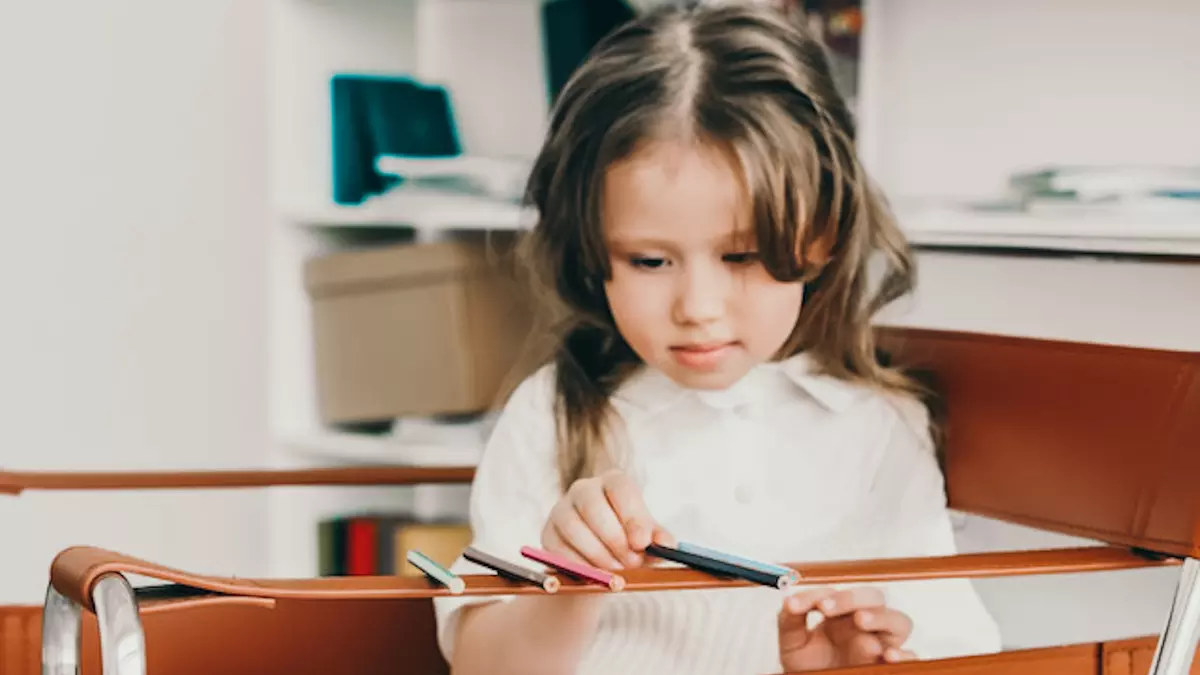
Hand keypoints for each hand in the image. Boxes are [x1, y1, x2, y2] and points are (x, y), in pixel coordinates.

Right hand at [541, 469, 674, 570]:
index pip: (620, 487)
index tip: (642, 543)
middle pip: (593, 506)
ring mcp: (561, 509)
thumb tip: (668, 544)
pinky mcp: (548, 533)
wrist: (599, 566)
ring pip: (574, 527)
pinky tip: (595, 575)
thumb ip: (658, 540)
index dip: (631, 515)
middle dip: (614, 539)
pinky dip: (579, 565)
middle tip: (631, 563)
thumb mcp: (646, 541)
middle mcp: (584, 489)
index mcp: (612, 482)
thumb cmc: (628, 545)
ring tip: (616, 573)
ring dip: (598, 554)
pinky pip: (559, 549)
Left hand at [778, 586, 916, 670]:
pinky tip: (889, 655)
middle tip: (827, 608)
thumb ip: (790, 619)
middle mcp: (866, 626)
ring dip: (880, 617)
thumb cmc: (807, 665)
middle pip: (874, 598)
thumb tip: (789, 602)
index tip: (814, 604)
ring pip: (899, 622)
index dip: (830, 594)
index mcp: (843, 614)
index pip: (845, 594)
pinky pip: (912, 657)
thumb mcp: (792, 641)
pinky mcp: (889, 667)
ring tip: (860, 620)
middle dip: (852, 598)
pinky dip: (904, 654)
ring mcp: (881, 646)